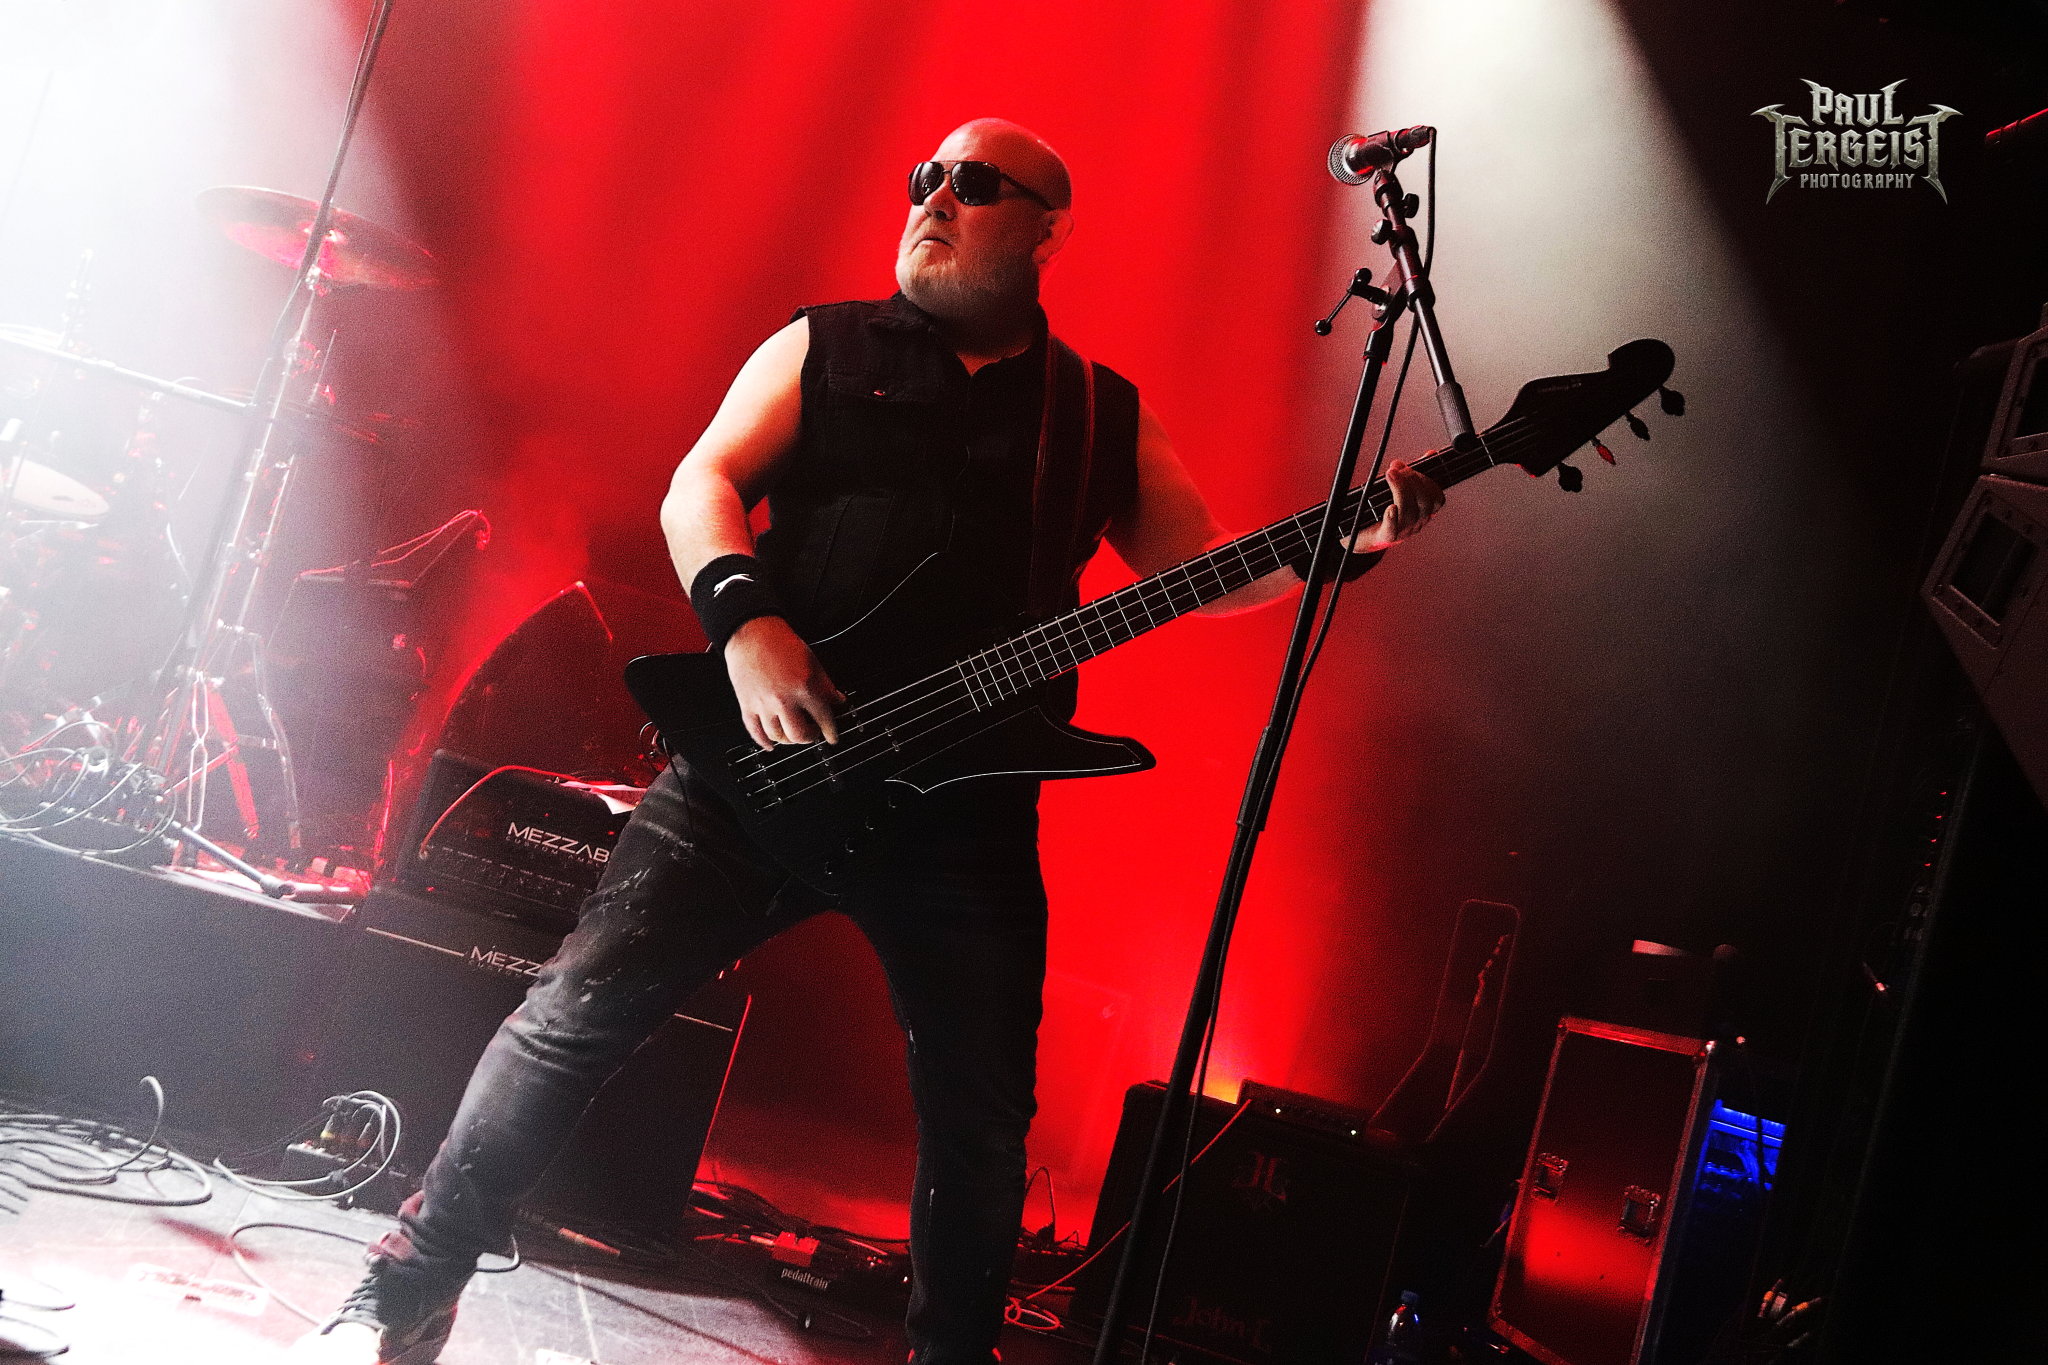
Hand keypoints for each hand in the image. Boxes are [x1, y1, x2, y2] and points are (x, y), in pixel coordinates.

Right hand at [724, 616, 843, 748]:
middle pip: (799, 735)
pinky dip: (764, 742)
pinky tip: (771, 744)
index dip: (831, 731)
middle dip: (809, 737)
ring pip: (778, 736)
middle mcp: (783, 700)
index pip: (823, 719)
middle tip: (813, 733)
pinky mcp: (747, 705)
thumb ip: (826, 685)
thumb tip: (838, 700)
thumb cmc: (780, 643)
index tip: (832, 737)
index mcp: (803, 688)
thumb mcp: (813, 662)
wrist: (752, 633)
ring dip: (789, 739)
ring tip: (793, 734)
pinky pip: (755, 732)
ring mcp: (763, 705)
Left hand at [1350, 458, 1444, 550]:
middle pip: (1424, 504)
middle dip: (1412, 481)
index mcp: (1423, 511)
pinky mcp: (1385, 537)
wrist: (1362, 535)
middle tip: (1397, 469)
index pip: (1436, 498)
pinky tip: (1390, 507)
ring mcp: (1402, 531)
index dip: (1427, 481)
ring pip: (1409, 513)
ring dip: (1401, 491)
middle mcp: (1416, 523)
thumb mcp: (1400, 489)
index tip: (1410, 468)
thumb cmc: (1383, 511)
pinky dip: (1392, 518)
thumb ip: (1414, 473)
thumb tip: (1430, 454)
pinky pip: (1392, 530)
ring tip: (1391, 476)